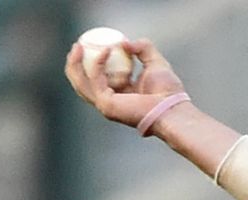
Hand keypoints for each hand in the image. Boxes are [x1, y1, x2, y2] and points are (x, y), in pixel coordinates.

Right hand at [62, 38, 186, 128]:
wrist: (173, 108)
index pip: (97, 78)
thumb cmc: (168, 91)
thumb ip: (143, 48)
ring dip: (75, 64)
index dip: (88, 61)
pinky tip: (105, 51)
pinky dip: (97, 64)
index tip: (88, 43)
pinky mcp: (107, 105)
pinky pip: (96, 80)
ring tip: (77, 46)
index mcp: (119, 93)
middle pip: (82, 82)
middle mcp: (110, 100)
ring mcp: (105, 105)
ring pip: (80, 84)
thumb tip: (125, 43)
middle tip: (77, 45)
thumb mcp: (155, 61)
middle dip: (74, 64)